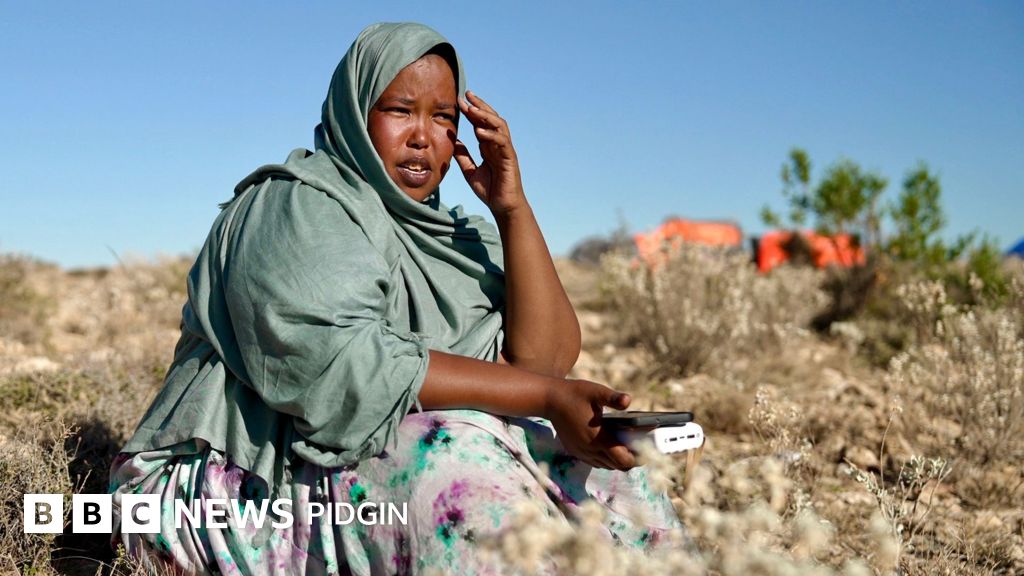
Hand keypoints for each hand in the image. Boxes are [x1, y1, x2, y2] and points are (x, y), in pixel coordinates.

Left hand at [453, 91, 526, 217]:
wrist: (502, 206)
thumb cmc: (489, 190)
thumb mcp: (469, 170)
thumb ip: (462, 155)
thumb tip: (452, 140)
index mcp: (488, 146)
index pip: (480, 123)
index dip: (471, 111)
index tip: (459, 101)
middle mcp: (497, 144)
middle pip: (491, 119)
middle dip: (479, 106)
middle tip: (467, 96)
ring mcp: (505, 150)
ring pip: (499, 126)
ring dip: (486, 116)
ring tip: (472, 110)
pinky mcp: (509, 158)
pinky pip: (502, 142)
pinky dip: (491, 135)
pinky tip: (479, 131)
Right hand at [545, 379, 636, 470]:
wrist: (550, 400)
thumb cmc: (575, 394)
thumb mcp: (596, 391)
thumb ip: (613, 398)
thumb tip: (628, 400)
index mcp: (598, 438)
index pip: (623, 460)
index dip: (637, 459)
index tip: (646, 451)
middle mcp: (590, 449)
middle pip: (617, 466)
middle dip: (630, 460)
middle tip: (639, 447)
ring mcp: (581, 452)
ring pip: (606, 466)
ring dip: (617, 460)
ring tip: (626, 446)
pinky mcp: (575, 451)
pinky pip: (595, 462)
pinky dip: (605, 459)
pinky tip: (609, 446)